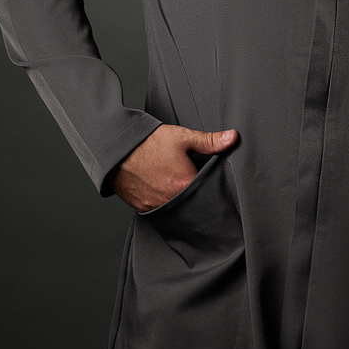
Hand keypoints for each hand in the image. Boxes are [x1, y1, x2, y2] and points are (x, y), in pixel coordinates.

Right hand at [110, 124, 237, 212]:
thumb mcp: (182, 137)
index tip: (209, 182)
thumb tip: (232, 138)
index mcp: (185, 184)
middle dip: (195, 195)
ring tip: (175, 186)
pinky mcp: (143, 209)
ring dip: (179, 201)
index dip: (210, 186)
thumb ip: (209, 141)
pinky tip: (162, 191)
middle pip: (192, 203)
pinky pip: (160, 211)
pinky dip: (164, 203)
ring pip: (176, 208)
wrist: (115, 148)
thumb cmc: (147, 142)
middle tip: (191, 183)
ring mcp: (157, 206)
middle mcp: (172, 200)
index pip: (208, 192)